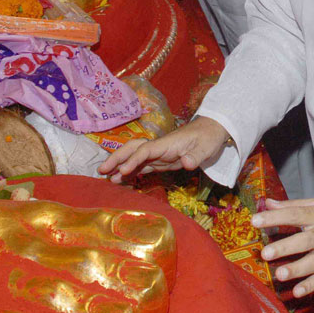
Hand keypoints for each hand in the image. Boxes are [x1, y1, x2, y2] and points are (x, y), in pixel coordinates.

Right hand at [98, 116, 229, 179]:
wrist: (211, 131)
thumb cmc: (208, 137)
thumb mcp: (206, 147)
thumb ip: (196, 155)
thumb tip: (187, 163)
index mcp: (166, 143)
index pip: (145, 150)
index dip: (133, 160)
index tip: (123, 171)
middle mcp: (158, 147)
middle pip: (132, 150)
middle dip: (116, 159)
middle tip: (101, 171)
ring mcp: (158, 154)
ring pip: (134, 158)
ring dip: (120, 166)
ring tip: (107, 179)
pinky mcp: (161, 161)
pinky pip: (142, 166)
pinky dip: (131, 172)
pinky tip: (122, 181)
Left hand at [252, 197, 313, 298]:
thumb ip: (293, 205)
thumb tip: (269, 203)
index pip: (295, 215)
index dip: (275, 218)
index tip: (255, 221)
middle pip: (304, 242)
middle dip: (285, 248)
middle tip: (266, 254)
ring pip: (313, 263)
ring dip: (296, 270)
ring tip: (280, 275)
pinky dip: (311, 286)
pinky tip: (297, 292)